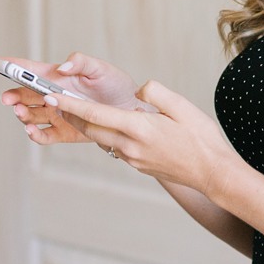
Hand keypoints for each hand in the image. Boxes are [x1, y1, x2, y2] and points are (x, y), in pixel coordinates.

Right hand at [0, 51, 141, 144]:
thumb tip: (62, 67)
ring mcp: (56, 114)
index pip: (32, 70)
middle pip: (24, 95)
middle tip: (9, 99)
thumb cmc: (116, 85)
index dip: (15, 67)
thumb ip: (81, 62)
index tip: (0, 64)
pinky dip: (34, 134)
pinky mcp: (63, 131)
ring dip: (22, 114)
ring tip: (22, 112)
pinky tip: (31, 129)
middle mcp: (52, 96)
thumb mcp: (101, 68)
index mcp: (57, 77)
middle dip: (13, 96)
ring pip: (30, 115)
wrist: (132, 110)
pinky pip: (43, 135)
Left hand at [45, 81, 241, 194]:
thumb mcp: (183, 106)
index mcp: (139, 127)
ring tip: (83, 112)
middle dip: (71, 115)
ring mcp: (132, 158)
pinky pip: (117, 147)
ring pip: (102, 139)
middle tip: (58, 102)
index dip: (70, 105)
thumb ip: (157, 92)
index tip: (51, 97)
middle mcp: (130, 145)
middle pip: (91, 129)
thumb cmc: (201, 138)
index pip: (96, 114)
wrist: (211, 171)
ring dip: (90, 125)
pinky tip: (119, 128)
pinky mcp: (138, 165)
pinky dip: (110, 135)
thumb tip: (139, 92)